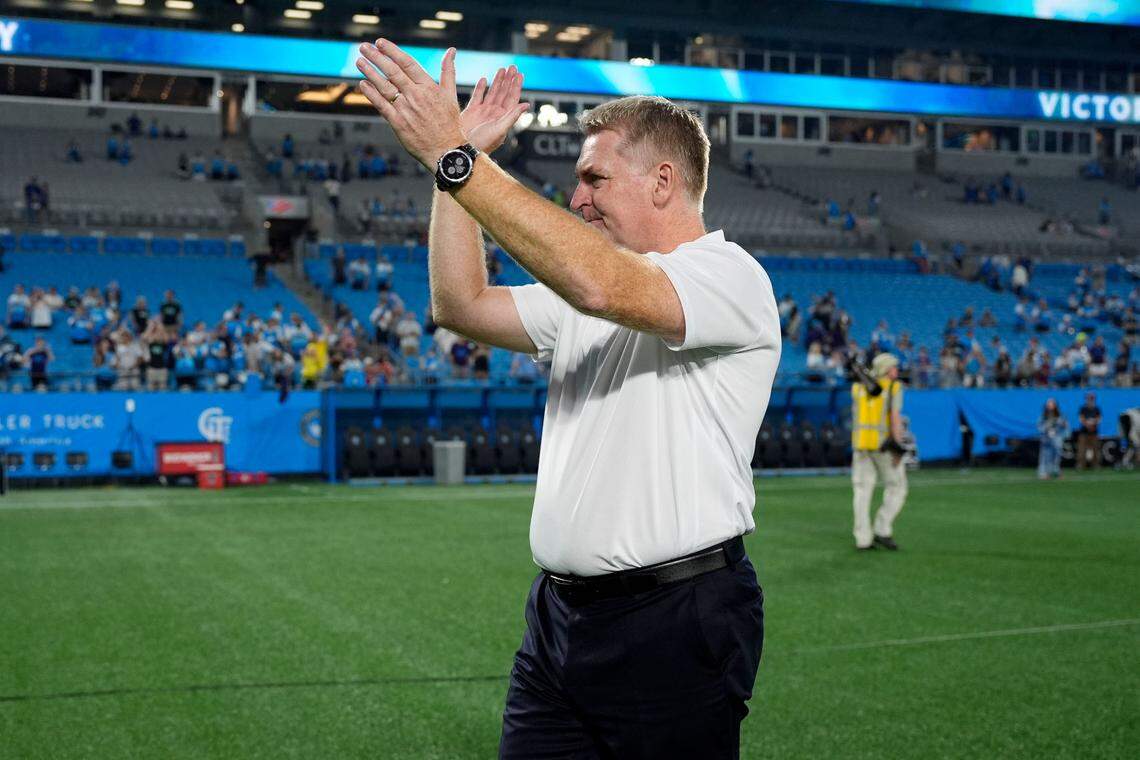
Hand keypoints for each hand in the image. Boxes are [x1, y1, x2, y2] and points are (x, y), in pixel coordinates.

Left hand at [355, 40, 466, 169]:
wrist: (446, 152)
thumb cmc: (450, 124)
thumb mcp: (451, 95)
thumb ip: (448, 71)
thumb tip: (451, 50)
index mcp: (429, 87)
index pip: (407, 63)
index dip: (392, 51)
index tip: (380, 42)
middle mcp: (416, 96)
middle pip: (392, 72)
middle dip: (376, 57)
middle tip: (363, 47)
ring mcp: (406, 109)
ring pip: (384, 87)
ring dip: (370, 73)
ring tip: (359, 62)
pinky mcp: (398, 123)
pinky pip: (381, 105)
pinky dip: (371, 94)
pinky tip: (363, 84)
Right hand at [461, 66, 529, 153]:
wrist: (463, 150)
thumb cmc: (482, 145)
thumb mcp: (499, 130)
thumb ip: (512, 117)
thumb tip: (526, 105)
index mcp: (503, 118)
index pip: (512, 98)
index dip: (516, 86)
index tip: (520, 74)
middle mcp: (494, 114)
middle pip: (504, 93)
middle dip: (509, 80)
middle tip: (512, 67)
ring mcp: (483, 113)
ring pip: (492, 93)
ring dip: (498, 81)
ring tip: (502, 69)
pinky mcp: (471, 112)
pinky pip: (477, 97)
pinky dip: (480, 88)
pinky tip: (484, 79)